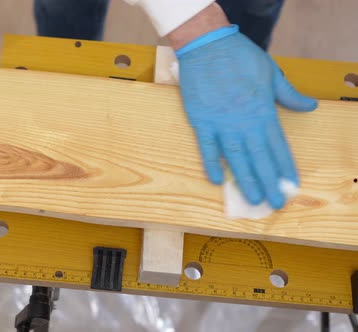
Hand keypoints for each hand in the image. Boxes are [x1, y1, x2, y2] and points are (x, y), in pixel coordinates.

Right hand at [175, 25, 317, 208]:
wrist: (207, 47)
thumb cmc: (240, 57)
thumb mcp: (271, 73)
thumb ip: (289, 94)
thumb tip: (309, 106)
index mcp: (263, 110)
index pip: (277, 145)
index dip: (284, 167)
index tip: (290, 185)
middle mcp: (244, 121)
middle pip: (259, 158)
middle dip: (268, 182)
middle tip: (274, 203)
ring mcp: (221, 123)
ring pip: (235, 157)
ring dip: (244, 179)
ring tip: (252, 198)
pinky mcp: (201, 121)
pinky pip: (207, 147)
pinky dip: (211, 164)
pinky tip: (215, 180)